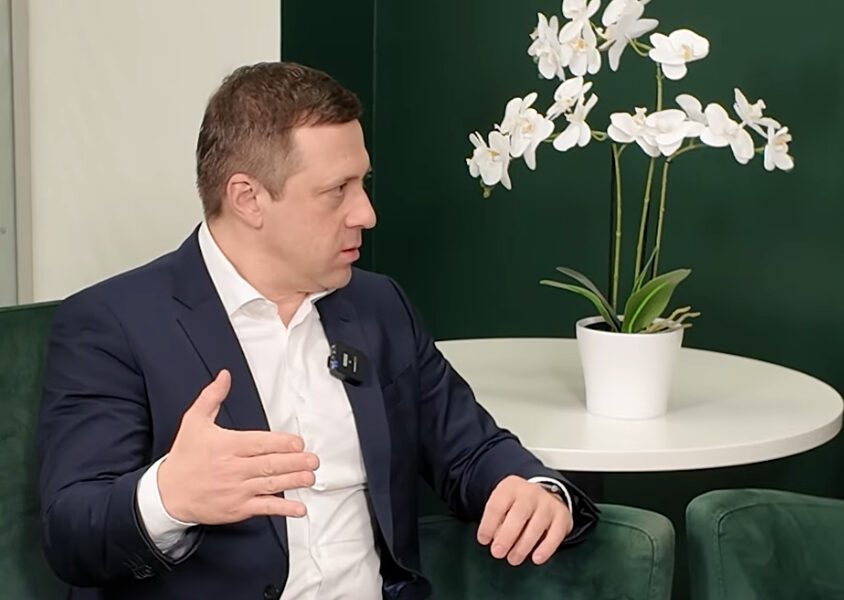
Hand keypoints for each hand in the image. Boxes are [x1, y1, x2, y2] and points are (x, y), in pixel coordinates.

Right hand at [157, 369, 318, 524]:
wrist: (168, 493)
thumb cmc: (184, 457)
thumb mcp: (194, 421)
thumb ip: (212, 397)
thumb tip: (224, 376)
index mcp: (226, 446)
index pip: (259, 444)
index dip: (281, 443)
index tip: (298, 443)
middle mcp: (233, 469)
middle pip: (269, 464)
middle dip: (294, 462)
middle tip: (312, 459)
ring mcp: (236, 490)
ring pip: (270, 484)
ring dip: (293, 481)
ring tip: (310, 476)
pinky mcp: (237, 508)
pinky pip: (263, 508)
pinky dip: (282, 508)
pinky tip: (298, 508)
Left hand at [476, 475, 572, 565]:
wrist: (545, 495)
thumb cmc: (517, 505)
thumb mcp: (503, 505)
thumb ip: (496, 521)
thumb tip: (493, 540)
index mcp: (511, 487)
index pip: (497, 505)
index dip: (488, 525)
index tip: (483, 541)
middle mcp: (531, 492)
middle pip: (518, 514)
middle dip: (506, 536)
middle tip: (497, 553)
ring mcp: (548, 503)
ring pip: (536, 526)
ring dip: (523, 546)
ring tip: (513, 559)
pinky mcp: (562, 516)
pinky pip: (555, 534)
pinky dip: (546, 549)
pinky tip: (536, 558)